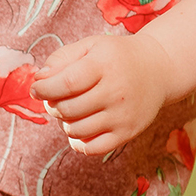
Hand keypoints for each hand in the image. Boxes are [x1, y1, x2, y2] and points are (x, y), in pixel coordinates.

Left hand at [31, 32, 179, 155]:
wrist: (159, 69)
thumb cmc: (115, 57)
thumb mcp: (90, 46)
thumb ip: (61, 59)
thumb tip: (39, 80)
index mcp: (105, 65)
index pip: (66, 84)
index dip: (44, 89)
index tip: (37, 88)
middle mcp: (116, 91)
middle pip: (68, 109)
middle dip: (52, 105)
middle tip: (55, 99)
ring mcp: (123, 115)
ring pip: (76, 130)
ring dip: (64, 123)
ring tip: (71, 111)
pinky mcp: (128, 133)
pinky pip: (92, 148)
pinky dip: (78, 142)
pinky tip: (80, 127)